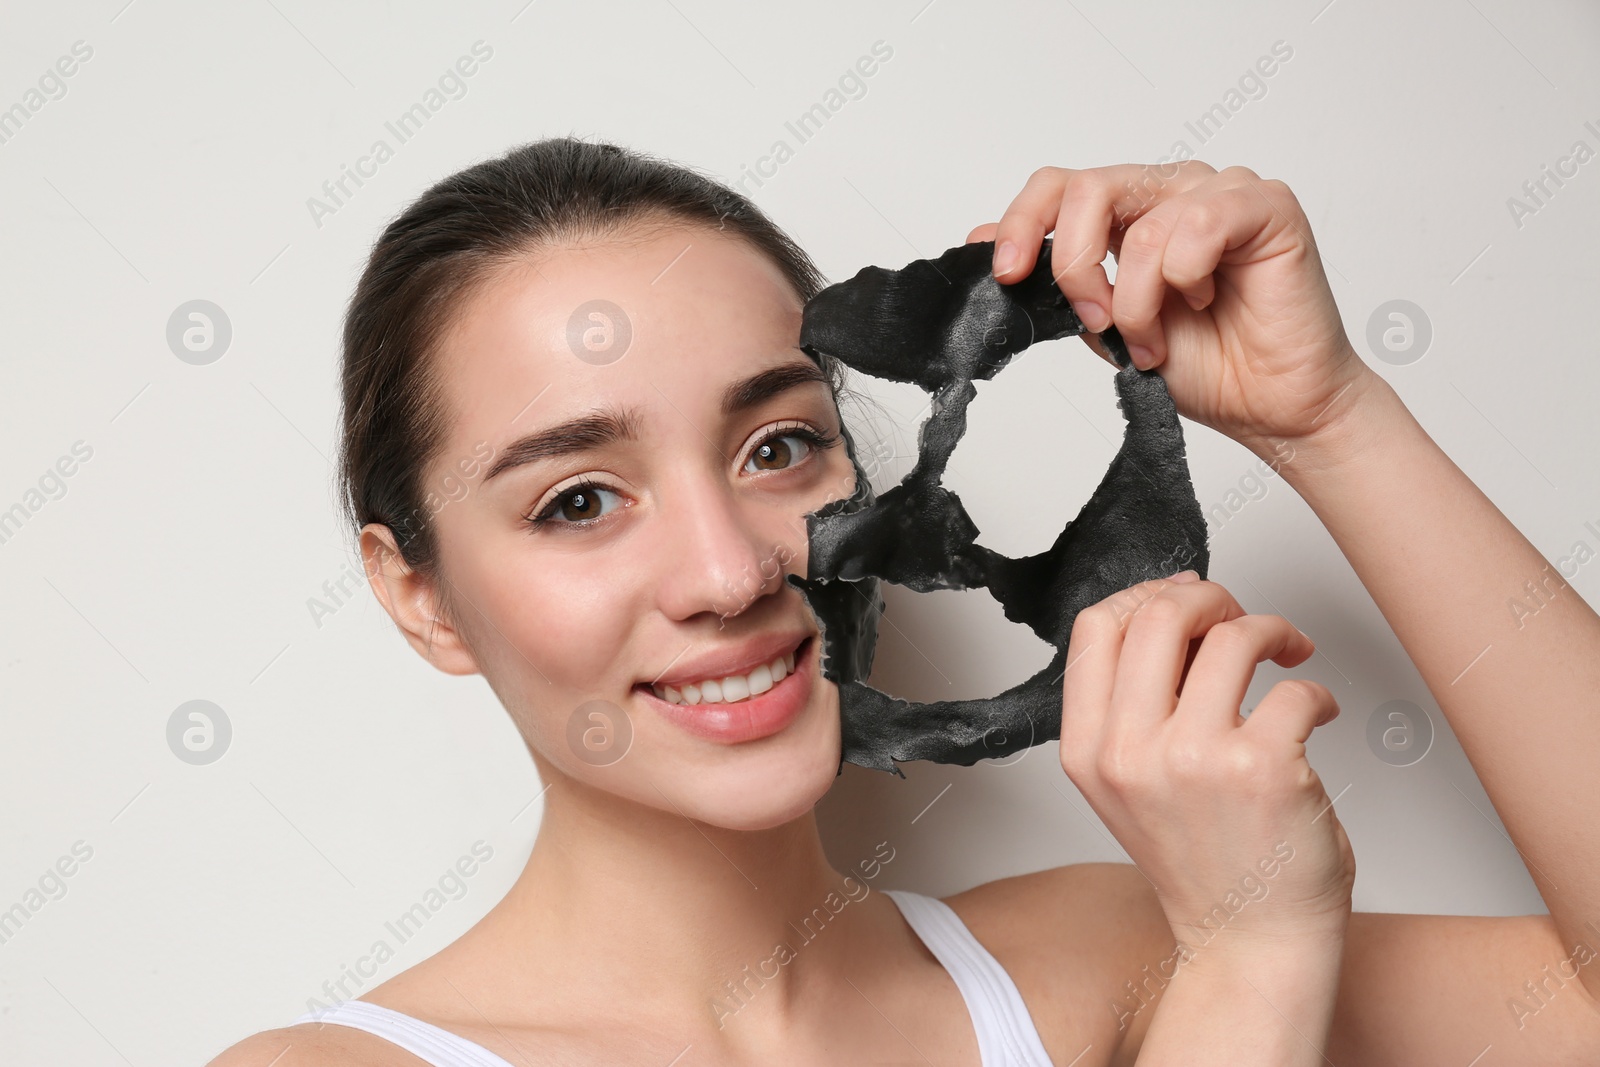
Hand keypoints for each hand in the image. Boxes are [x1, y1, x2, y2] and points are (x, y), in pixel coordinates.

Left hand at [967, 163, 1378, 458]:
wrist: (1269, 408)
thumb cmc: (1203, 364)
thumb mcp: (1104, 325)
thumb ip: (1055, 281)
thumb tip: (981, 241)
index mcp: (1130, 213)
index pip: (1060, 186)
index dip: (1022, 222)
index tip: (1004, 274)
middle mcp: (1171, 191)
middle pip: (1087, 188)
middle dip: (1074, 265)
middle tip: (1095, 320)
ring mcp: (1220, 192)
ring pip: (1143, 225)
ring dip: (1139, 301)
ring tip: (1157, 340)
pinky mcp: (1266, 206)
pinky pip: (1200, 223)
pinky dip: (1186, 279)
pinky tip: (1208, 303)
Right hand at [1059, 571, 1355, 948]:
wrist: (1250, 939)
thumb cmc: (1205, 857)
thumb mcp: (1134, 781)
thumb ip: (1139, 702)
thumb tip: (1178, 609)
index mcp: (1090, 751)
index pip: (1095, 627)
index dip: (1146, 595)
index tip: (1185, 601)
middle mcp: (1130, 754)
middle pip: (1157, 614)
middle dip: (1211, 596)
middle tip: (1239, 617)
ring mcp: (1194, 760)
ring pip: (1231, 635)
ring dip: (1271, 629)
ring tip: (1288, 652)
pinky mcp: (1262, 769)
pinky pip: (1294, 688)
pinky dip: (1316, 690)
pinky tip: (1316, 713)